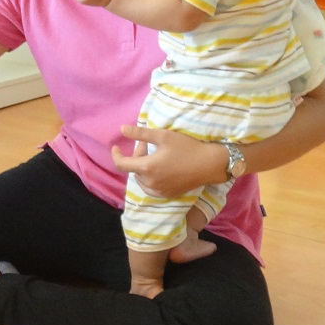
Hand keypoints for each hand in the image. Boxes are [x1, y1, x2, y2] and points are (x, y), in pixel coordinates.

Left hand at [112, 124, 226, 198]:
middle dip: (137, 156)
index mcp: (147, 168)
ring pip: (142, 178)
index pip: (121, 164)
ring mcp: (158, 191)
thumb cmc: (187, 147)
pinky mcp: (166, 195)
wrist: (209, 164)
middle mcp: (150, 182)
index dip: (116, 155)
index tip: (116, 147)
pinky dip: (150, 177)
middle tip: (148, 144)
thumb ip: (140, 134)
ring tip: (155, 155)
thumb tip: (121, 129)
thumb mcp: (163, 136)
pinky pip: (150, 186)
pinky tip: (160, 168)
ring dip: (143, 167)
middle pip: (134, 169)